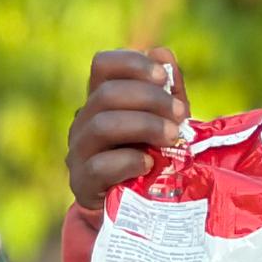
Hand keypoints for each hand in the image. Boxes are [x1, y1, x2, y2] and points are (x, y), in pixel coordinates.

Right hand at [66, 47, 187, 210]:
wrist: (132, 207)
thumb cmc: (149, 156)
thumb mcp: (163, 121)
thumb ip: (166, 90)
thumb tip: (163, 54)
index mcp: (101, 99)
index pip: (103, 65)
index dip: (132, 63)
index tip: (163, 77)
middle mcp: (84, 121)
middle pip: (107, 94)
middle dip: (151, 99)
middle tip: (182, 114)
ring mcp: (78, 152)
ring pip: (102, 125)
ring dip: (144, 126)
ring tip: (172, 137)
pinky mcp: (82, 183)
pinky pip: (99, 166)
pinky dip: (129, 160)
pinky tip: (150, 163)